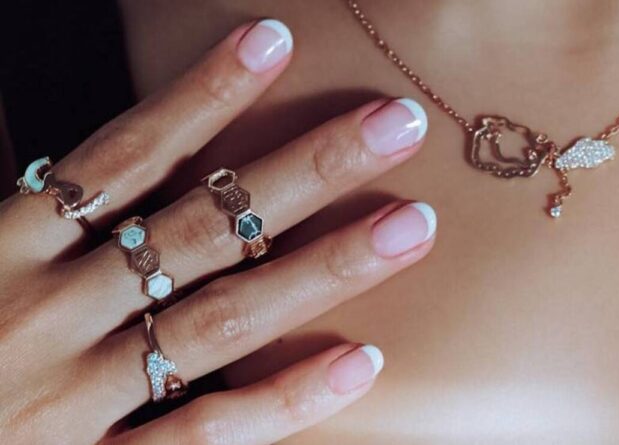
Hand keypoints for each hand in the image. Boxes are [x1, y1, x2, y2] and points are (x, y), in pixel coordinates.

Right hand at [0, 20, 435, 443]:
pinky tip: (360, 362)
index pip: (121, 155)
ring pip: (220, 322)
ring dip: (322, 270)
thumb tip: (68, 155)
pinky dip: (284, 401)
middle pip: (198, 226)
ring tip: (410, 225)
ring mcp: (76, 395)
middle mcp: (47, 313)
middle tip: (398, 126)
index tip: (274, 40)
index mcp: (0, 249)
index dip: (201, 95)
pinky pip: (203, 434)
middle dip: (304, 170)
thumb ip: (18, 197)